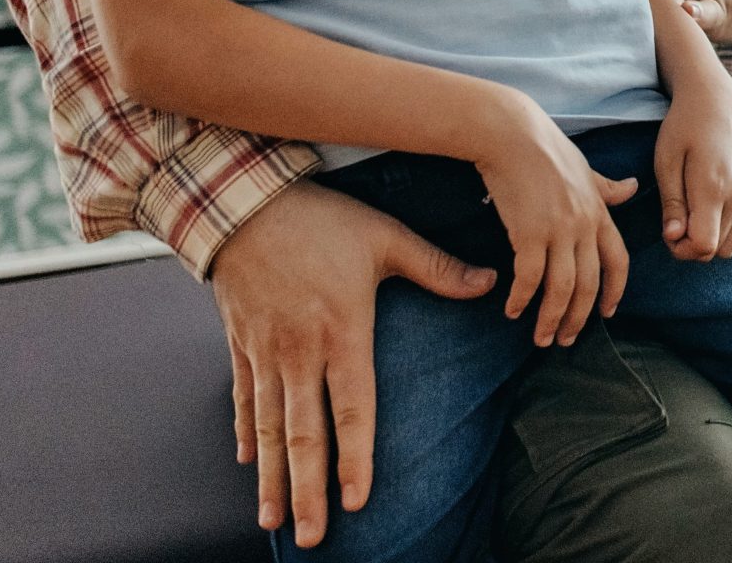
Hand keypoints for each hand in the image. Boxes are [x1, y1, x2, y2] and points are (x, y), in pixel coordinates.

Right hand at [209, 181, 496, 546]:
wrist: (242, 203)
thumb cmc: (321, 219)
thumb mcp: (386, 238)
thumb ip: (437, 268)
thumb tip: (490, 283)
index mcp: (342, 332)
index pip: (352, 408)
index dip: (355, 457)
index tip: (356, 500)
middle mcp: (300, 353)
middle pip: (305, 436)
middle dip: (309, 490)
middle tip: (314, 537)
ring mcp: (266, 353)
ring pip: (270, 430)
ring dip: (274, 479)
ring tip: (276, 521)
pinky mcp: (241, 345)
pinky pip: (244, 401)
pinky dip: (248, 436)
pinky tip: (251, 467)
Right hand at [468, 97, 636, 347]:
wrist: (511, 134)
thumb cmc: (544, 149)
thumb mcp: (585, 168)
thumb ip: (607, 188)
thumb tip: (632, 188)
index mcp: (600, 212)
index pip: (618, 261)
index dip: (614, 291)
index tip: (607, 314)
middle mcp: (584, 225)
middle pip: (589, 283)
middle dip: (579, 318)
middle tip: (565, 340)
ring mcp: (559, 229)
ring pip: (562, 288)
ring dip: (551, 318)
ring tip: (541, 338)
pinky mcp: (529, 232)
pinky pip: (529, 277)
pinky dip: (522, 298)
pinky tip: (512, 310)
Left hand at [655, 84, 731, 260]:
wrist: (717, 102)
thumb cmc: (684, 127)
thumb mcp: (666, 162)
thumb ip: (671, 203)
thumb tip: (673, 237)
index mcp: (713, 189)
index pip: (704, 245)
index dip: (681, 249)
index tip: (668, 231)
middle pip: (717, 251)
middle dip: (693, 247)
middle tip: (677, 223)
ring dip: (711, 241)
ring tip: (693, 217)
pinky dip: (728, 234)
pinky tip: (711, 215)